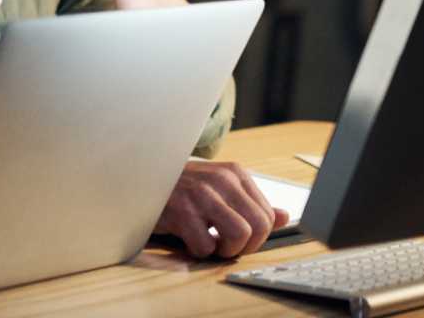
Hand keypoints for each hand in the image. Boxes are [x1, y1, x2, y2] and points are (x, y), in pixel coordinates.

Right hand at [154, 161, 289, 257]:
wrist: (140, 177)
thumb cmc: (180, 186)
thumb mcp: (218, 188)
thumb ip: (250, 202)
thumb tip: (284, 217)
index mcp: (234, 173)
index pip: (268, 215)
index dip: (257, 236)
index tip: (238, 237)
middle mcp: (220, 179)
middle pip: (260, 226)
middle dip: (246, 246)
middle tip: (227, 245)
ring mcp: (200, 194)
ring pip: (239, 235)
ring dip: (225, 249)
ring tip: (211, 243)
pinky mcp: (181, 210)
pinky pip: (206, 246)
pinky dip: (199, 250)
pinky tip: (189, 239)